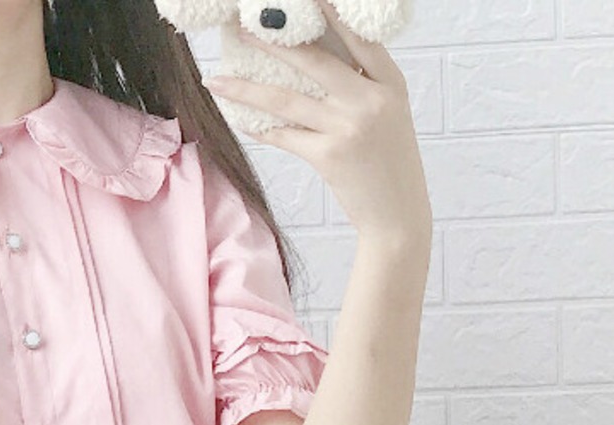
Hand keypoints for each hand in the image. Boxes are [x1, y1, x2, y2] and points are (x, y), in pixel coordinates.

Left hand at [205, 0, 431, 243]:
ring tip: (216, 79)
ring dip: (246, 88)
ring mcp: (348, 128)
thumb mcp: (390, 114)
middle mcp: (370, 100)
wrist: (397, 215)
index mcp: (390, 83)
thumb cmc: (390, 164)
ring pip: (287, 100)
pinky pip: (284, 135)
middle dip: (273, 40)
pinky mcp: (328, 156)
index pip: (358, 37)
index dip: (331, 12)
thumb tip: (315, 58)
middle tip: (241, 25)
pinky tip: (236, 117)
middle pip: (313, 60)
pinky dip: (258, 127)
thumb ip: (363, 85)